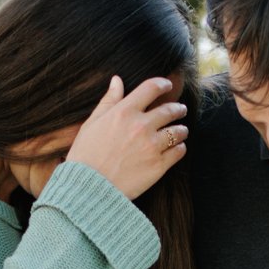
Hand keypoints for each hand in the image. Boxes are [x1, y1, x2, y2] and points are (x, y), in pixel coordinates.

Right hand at [64, 76, 188, 201]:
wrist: (89, 188)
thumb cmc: (86, 155)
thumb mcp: (92, 123)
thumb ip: (109, 101)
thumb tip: (117, 80)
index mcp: (124, 111)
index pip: (151, 88)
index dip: (162, 84)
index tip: (167, 85)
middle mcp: (141, 126)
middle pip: (170, 110)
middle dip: (178, 108)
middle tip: (181, 109)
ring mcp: (152, 146)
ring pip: (178, 131)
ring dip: (181, 130)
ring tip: (181, 131)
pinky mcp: (158, 166)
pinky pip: (178, 152)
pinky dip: (180, 148)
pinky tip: (176, 148)